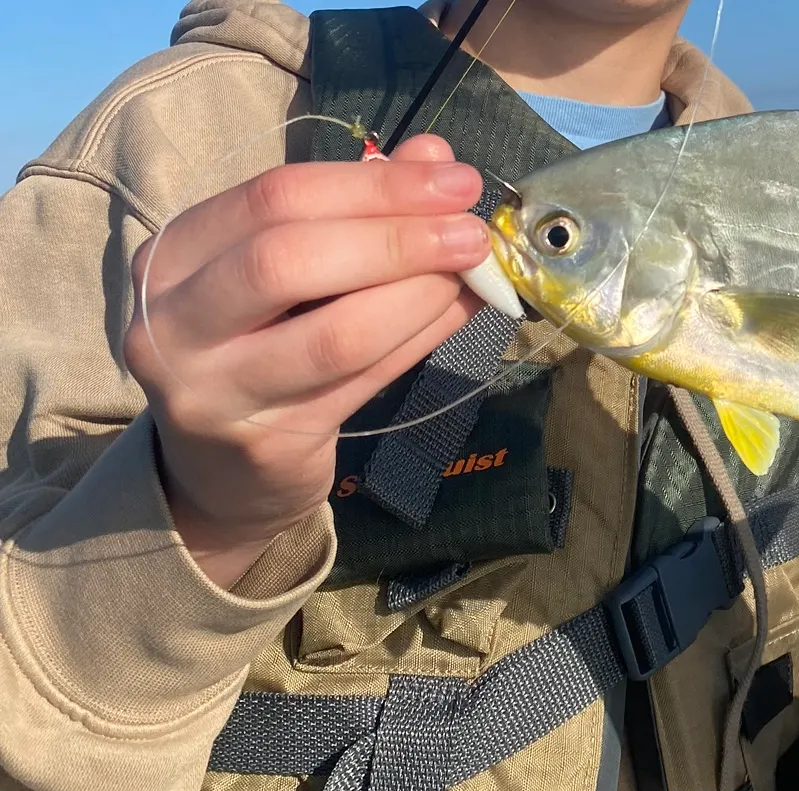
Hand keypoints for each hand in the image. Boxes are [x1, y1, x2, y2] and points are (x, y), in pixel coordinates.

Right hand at [122, 135, 488, 586]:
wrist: (219, 470)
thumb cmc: (255, 347)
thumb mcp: (284, 270)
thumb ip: (351, 208)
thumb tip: (434, 158)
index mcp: (169, 257)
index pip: (273, 199)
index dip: (372, 184)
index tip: (450, 177)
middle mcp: (172, 323)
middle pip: (290, 260)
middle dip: (395, 238)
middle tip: (471, 231)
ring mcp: (216, 391)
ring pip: (335, 333)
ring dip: (419, 295)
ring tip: (474, 274)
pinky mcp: (269, 444)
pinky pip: (363, 382)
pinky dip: (419, 340)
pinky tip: (459, 314)